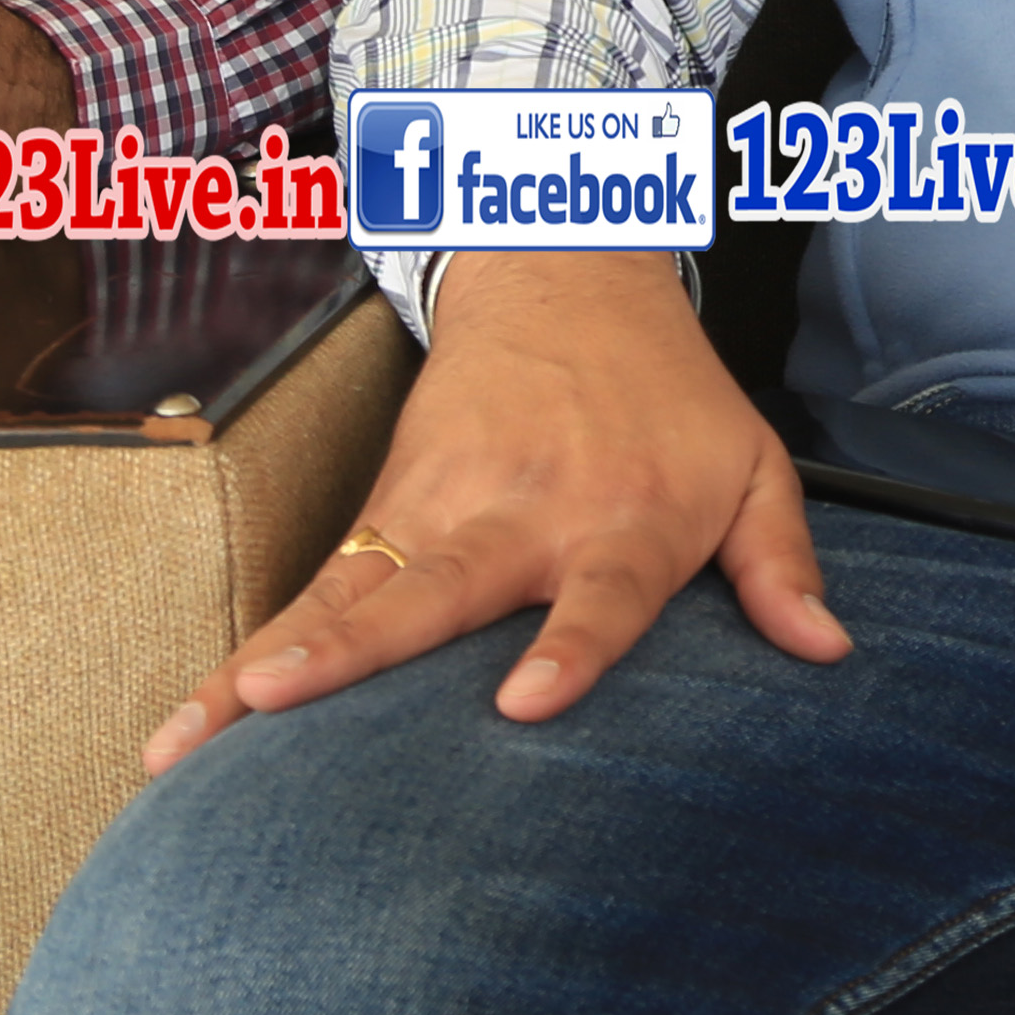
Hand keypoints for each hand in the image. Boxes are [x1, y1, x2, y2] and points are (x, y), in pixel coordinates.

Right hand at [148, 254, 836, 767]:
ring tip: (190, 739)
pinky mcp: (383, 515)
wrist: (567, 274)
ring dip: (265, 667)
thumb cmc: (668, 395)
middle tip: (274, 701)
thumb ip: (783, 563)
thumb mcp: (752, 465)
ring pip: (344, 600)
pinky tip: (186, 728)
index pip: (597, 596)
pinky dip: (246, 656)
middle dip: (351, 653)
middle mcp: (517, 518)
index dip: (569, 650)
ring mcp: (435, 514)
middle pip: (431, 594)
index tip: (524, 707)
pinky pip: (312, 596)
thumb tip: (828, 654)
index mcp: (622, 519)